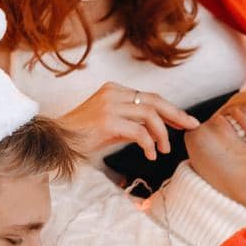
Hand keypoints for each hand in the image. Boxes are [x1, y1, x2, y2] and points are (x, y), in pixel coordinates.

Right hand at [58, 82, 197, 159]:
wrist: (55, 142)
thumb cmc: (81, 137)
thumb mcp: (111, 124)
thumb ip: (131, 121)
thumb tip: (157, 130)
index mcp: (114, 90)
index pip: (150, 96)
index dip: (170, 109)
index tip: (184, 121)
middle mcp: (113, 93)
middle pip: (155, 101)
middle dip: (176, 114)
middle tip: (191, 127)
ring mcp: (110, 105)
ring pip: (150, 115)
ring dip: (162, 134)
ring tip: (164, 151)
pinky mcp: (107, 121)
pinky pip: (139, 131)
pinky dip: (149, 144)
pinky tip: (150, 155)